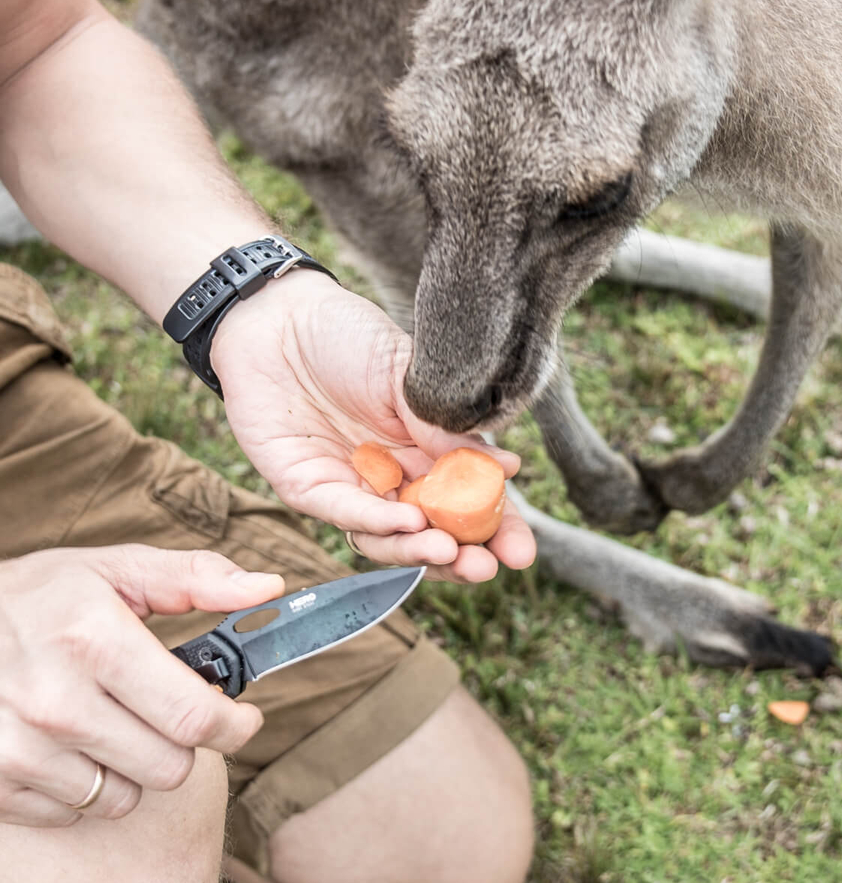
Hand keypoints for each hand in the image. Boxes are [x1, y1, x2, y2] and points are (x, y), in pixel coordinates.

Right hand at [0, 545, 283, 827]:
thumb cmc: (38, 597)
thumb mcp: (113, 570)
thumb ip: (195, 578)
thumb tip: (267, 588)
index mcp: (94, 639)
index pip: (193, 716)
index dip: (235, 724)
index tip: (243, 718)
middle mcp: (55, 699)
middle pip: (169, 767)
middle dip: (183, 742)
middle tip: (165, 711)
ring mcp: (20, 748)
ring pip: (125, 797)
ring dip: (132, 766)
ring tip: (110, 721)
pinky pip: (74, 812)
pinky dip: (83, 786)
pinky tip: (68, 743)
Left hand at [210, 270, 535, 582]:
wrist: (278, 317)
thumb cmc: (347, 336)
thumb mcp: (409, 375)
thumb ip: (447, 426)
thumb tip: (506, 468)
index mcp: (425, 448)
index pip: (468, 500)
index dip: (496, 529)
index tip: (521, 552)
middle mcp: (391, 476)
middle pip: (433, 531)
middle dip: (463, 554)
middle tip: (488, 566)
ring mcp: (351, 486)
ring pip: (389, 538)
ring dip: (421, 551)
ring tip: (450, 551)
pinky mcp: (308, 487)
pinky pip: (346, 514)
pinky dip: (377, 523)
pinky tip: (408, 523)